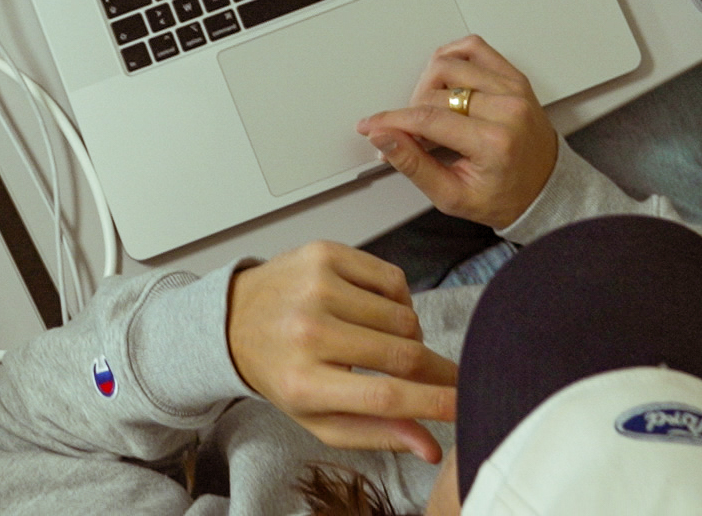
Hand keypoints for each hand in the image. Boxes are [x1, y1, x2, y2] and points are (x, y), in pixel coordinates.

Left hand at [224, 241, 457, 461]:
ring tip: (388, 343)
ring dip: (410, 335)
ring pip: (403, 316)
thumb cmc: (283, 373)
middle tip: (446, 376)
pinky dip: (398, 300)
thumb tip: (431, 446)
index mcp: (304, 383)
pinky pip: (392, 279)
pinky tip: (377, 312)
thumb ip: (378, 434)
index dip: (435, 402)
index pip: (386, 396)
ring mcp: (315, 287)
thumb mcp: (320, 418)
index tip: (466, 403)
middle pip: (402, 354)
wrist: (235, 320)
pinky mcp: (324, 255)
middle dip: (435, 369)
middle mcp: (307, 333)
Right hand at [358, 36, 556, 229]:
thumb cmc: (506, 196)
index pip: (428, 119)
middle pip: (434, 91)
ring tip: (431, 111)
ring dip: (428, 86)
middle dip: (411, 113)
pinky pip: (474, 47)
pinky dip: (451, 57)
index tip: (371, 125)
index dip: (391, 121)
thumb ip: (413, 165)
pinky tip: (445, 79)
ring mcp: (512, 88)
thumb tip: (384, 138)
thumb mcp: (453, 196)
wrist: (545, 189)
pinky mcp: (514, 77)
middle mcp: (506, 109)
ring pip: (448, 64)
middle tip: (411, 135)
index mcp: (494, 142)